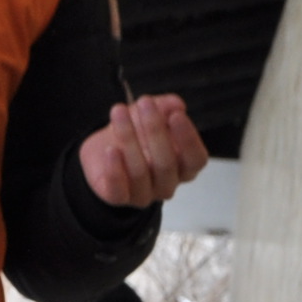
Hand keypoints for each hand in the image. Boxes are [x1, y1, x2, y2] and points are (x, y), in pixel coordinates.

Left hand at [78, 94, 209, 208]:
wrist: (104, 150)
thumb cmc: (137, 134)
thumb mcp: (153, 114)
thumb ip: (166, 107)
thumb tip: (176, 105)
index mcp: (184, 167)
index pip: (196, 159)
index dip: (188, 139)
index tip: (176, 115)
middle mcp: (167, 184)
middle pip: (167, 164)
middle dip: (155, 130)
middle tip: (144, 103)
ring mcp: (144, 194)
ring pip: (140, 172)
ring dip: (129, 138)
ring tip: (119, 111)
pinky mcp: (119, 198)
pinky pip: (118, 191)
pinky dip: (114, 171)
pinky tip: (110, 150)